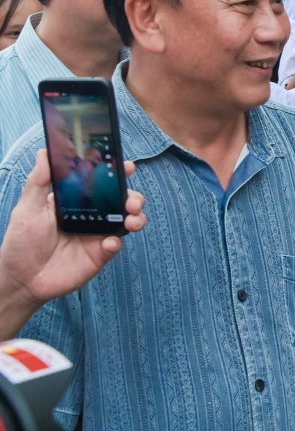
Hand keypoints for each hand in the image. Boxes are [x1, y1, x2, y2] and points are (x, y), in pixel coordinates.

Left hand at [0, 152, 144, 318]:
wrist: (21, 278)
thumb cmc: (21, 242)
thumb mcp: (27, 208)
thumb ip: (39, 180)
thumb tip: (44, 152)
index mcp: (77, 201)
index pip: (101, 183)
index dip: (117, 173)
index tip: (127, 166)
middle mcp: (92, 216)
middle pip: (122, 201)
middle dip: (134, 197)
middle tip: (131, 200)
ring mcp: (97, 235)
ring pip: (128, 221)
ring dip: (137, 217)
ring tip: (131, 219)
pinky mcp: (99, 254)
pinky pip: (116, 244)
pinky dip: (117, 241)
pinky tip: (108, 242)